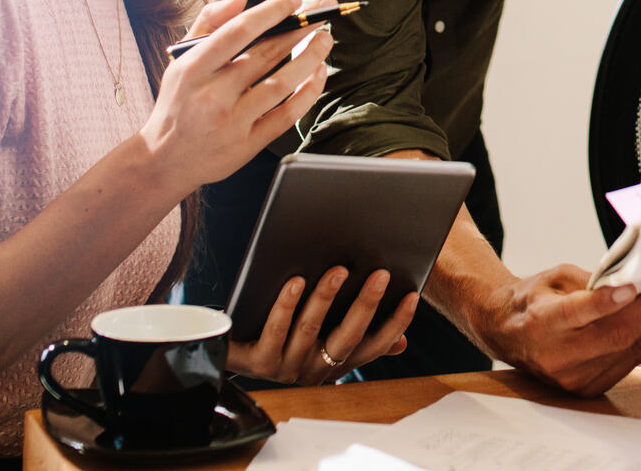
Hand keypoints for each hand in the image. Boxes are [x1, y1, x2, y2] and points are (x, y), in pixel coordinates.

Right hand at [140, 0, 333, 193]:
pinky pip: (288, 114)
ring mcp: (232, 121)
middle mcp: (213, 94)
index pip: (238, 32)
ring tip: (325, 37)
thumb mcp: (181, 60)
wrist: (164, 159)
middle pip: (267, 54)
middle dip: (301, 28)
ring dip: (310, 57)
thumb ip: (208, 23)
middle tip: (324, 9)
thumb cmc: (178, 102)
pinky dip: (309, 91)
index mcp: (193, 68)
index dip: (270, 12)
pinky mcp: (248, 144)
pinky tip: (319, 72)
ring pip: (283, 83)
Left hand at [228, 266, 415, 384]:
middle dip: (365, 305)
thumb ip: (358, 339)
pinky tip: (295, 283)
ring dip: (325, 299)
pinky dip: (286, 307)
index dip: (395, 324)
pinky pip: (273, 333)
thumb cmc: (282, 339)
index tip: (411, 296)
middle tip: (380, 274)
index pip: (373, 347)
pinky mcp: (256, 362)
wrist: (229, 352)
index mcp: (333, 364)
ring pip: (309, 331)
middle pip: (345, 338)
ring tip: (338, 271)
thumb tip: (401, 342)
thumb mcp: (323, 341)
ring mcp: (284, 367)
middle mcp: (312, 370)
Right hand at [474, 266, 640, 395]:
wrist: (508, 334)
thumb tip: (638, 279)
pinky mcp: (588, 388)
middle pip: (615, 335)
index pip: (577, 313)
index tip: (633, 286)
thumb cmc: (534, 300)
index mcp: (542, 322)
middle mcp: (557, 356)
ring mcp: (573, 378)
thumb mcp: (556, 278)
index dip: (606, 302)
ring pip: (629, 350)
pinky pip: (629, 361)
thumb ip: (593, 280)